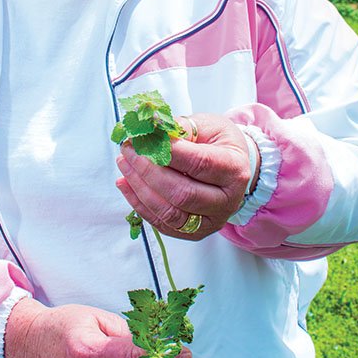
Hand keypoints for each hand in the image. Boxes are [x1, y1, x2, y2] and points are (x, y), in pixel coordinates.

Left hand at [115, 113, 258, 239]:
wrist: (232, 167)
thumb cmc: (219, 143)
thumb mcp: (207, 125)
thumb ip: (180, 127)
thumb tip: (150, 127)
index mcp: (233, 169)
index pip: (199, 163)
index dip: (167, 152)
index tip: (142, 139)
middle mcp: (227, 200)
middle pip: (182, 193)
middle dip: (148, 171)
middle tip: (128, 151)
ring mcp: (211, 220)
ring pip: (170, 212)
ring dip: (139, 188)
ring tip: (124, 165)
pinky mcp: (195, 232)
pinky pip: (162, 223)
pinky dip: (139, 204)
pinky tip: (126, 184)